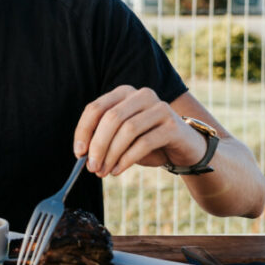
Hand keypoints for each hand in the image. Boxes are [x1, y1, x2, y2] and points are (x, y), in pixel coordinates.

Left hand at [73, 85, 206, 176]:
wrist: (186, 148)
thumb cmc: (149, 142)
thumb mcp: (122, 138)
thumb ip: (104, 140)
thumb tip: (83, 154)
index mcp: (124, 93)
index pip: (96, 108)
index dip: (84, 131)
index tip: (78, 153)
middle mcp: (142, 95)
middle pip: (111, 118)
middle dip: (98, 145)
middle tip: (92, 168)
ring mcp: (159, 107)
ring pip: (127, 130)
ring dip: (111, 154)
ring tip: (104, 171)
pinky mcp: (173, 125)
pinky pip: (144, 142)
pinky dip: (127, 159)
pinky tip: (118, 170)